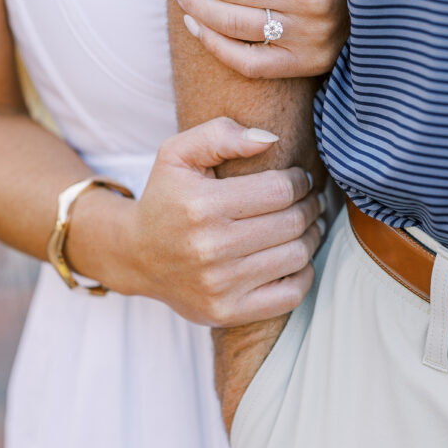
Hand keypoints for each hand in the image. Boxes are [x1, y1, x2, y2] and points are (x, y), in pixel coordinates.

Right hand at [115, 118, 324, 325]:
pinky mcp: (227, 312)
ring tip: (306, 224)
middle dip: (310, 206)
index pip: (280, 190)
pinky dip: (304, 273)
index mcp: (201, 205)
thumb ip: (220, 134)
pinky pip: (291, 294)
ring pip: (297, 255)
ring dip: (311, 236)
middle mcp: (210, 248)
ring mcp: (219, 285)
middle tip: (310, 200)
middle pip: (292, 223)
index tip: (298, 179)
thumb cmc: (166, 198)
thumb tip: (269, 139)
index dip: (299, 181)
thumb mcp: (178, 154)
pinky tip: (294, 256)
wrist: (136, 255)